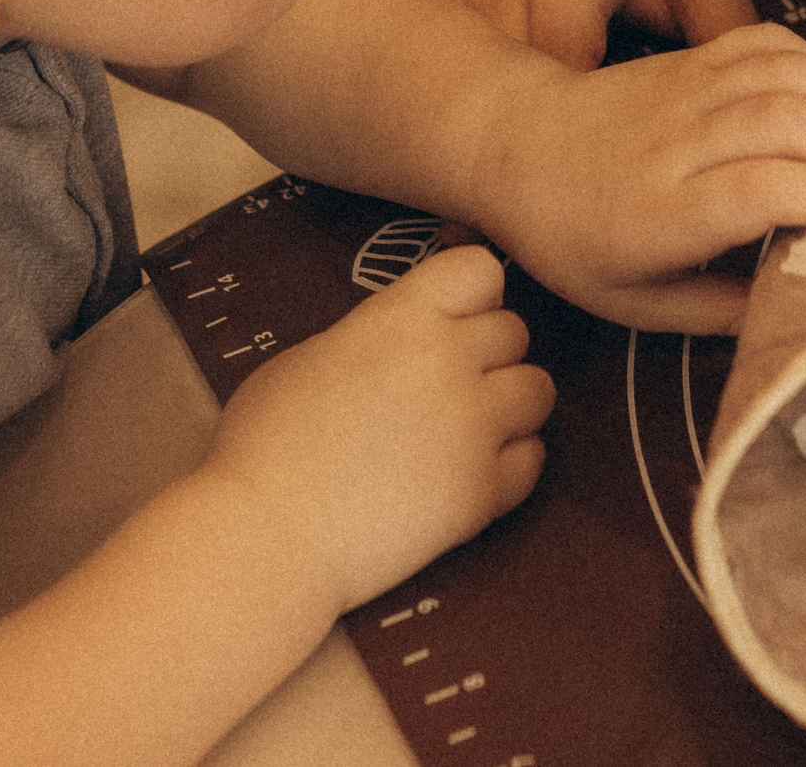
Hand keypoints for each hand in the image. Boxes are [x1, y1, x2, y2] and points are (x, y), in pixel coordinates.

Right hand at [207, 247, 552, 613]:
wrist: (267, 536)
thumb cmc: (266, 445)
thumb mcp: (309, 356)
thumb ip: (372, 335)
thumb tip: (403, 336)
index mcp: (401, 318)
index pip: (480, 269)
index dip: (470, 293)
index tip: (451, 317)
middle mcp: (449, 361)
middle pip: (515, 330)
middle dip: (488, 352)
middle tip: (449, 383)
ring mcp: (473, 428)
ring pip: (539, 390)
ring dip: (509, 405)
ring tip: (467, 428)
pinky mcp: (484, 491)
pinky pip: (533, 459)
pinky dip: (510, 464)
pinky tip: (469, 472)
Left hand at [466, 23, 805, 332]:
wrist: (516, 144)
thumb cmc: (578, 238)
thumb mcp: (636, 303)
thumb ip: (721, 312)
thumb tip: (805, 309)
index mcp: (657, 212)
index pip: (759, 189)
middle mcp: (674, 141)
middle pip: (783, 124)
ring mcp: (684, 88)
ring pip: (783, 75)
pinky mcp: (692, 55)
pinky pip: (768, 42)